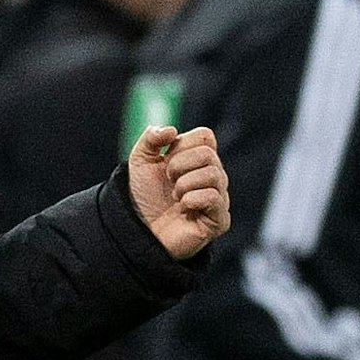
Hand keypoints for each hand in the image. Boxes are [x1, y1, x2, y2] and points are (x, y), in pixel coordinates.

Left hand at [127, 125, 230, 259]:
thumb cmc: (144, 196)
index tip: (166, 160)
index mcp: (200, 160)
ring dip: (184, 184)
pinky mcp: (219, 220)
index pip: (205, 136)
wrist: (139, 230)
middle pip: (208, 154)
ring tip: (174, 196)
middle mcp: (214, 176)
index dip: (182, 144)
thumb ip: (151, 138)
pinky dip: (193, 199)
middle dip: (179, 165)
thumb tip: (172, 129)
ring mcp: (219, 198)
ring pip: (213, 174)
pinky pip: (214, 198)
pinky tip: (183, 207)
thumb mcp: (141, 160)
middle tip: (168, 181)